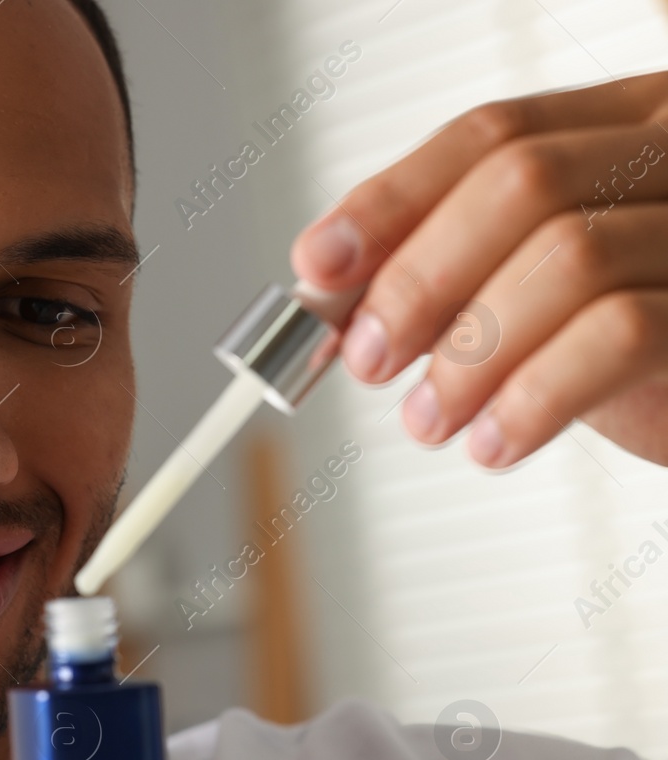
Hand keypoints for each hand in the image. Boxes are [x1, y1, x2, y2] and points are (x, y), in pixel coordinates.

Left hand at [292, 70, 667, 468]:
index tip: (319, 266)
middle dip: (420, 278)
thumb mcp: (522, 290)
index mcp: (617, 127)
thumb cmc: (629, 342)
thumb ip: (444, 274)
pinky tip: (493, 442)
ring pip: (568, 256)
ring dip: (469, 353)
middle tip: (368, 359)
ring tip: (427, 420)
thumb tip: (329, 296)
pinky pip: (618, 335)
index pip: (489, 135)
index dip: (391, 201)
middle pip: (520, 181)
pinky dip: (533, 397)